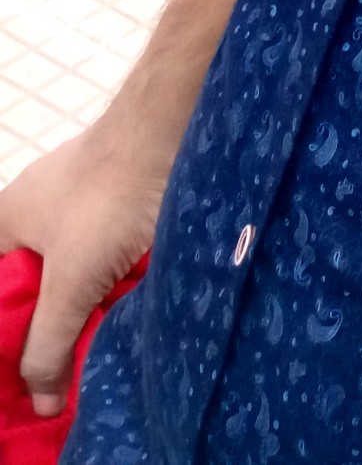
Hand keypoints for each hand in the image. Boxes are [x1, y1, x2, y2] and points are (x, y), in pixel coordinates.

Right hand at [0, 120, 165, 414]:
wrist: (176, 127)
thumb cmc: (108, 198)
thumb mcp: (70, 282)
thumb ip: (47, 343)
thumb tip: (41, 403)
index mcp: (8, 221)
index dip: (6, 334)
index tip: (25, 377)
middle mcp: (40, 209)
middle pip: (36, 285)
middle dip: (51, 328)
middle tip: (64, 376)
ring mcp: (84, 203)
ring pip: (77, 273)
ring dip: (88, 309)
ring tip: (96, 353)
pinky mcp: (123, 203)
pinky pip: (110, 256)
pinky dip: (116, 284)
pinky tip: (128, 313)